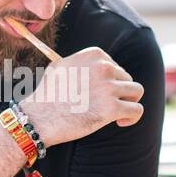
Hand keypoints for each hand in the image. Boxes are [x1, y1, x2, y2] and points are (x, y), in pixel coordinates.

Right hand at [18, 46, 143, 146]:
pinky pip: (137, 110)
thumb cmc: (47, 95)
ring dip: (128, 103)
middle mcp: (103, 67)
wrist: (39, 117)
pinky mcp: (112, 108)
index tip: (101, 94)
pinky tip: (121, 122)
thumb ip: (81, 63)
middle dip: (119, 93)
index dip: (111, 82)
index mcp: (94, 55)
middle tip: (105, 106)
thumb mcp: (61, 67)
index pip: (116, 67)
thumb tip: (95, 64)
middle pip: (127, 79)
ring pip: (136, 92)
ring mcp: (109, 87)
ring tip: (117, 114)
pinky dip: (132, 117)